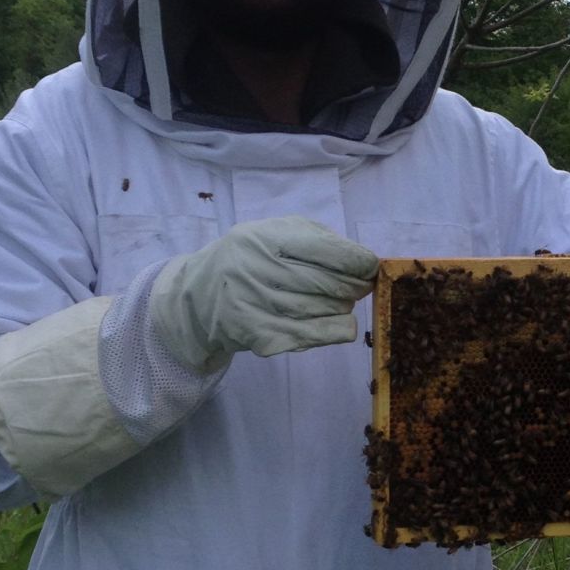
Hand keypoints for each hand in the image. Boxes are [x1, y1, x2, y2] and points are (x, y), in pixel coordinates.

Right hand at [150, 216, 378, 369]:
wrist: (198, 296)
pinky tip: (340, 325)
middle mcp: (258, 268)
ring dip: (343, 308)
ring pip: (323, 310)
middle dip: (354, 286)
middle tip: (362, 287)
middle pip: (329, 283)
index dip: (359, 262)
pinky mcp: (257, 335)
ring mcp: (256, 304)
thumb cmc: (249, 258)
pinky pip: (311, 336)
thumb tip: (364, 262)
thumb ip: (318, 240)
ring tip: (342, 303)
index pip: (327, 251)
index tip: (370, 267)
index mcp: (266, 237)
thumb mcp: (275, 233)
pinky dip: (334, 331)